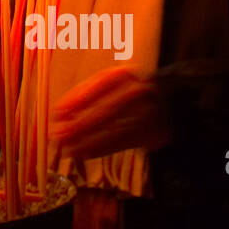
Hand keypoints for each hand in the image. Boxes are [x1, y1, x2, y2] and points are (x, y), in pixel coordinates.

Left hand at [51, 67, 170, 158]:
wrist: (171, 99)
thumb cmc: (127, 88)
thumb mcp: (111, 81)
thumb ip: (88, 92)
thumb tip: (60, 112)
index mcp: (125, 75)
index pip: (99, 86)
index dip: (77, 99)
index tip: (57, 112)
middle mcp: (139, 92)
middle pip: (106, 111)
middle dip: (80, 126)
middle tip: (58, 136)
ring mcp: (149, 114)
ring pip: (114, 131)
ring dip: (88, 142)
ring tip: (67, 149)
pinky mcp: (153, 134)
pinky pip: (123, 143)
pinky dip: (101, 149)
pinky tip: (84, 153)